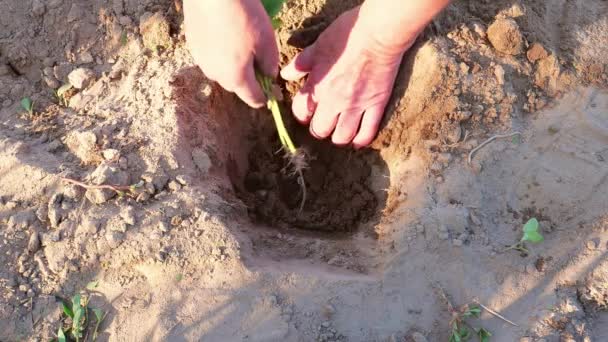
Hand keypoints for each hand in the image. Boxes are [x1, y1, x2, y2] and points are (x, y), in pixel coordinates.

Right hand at [184, 0, 278, 107]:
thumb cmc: (244, 16)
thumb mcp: (268, 42)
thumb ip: (270, 66)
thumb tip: (268, 76)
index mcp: (236, 78)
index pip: (253, 99)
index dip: (265, 96)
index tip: (273, 88)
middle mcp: (215, 75)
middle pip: (237, 86)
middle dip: (249, 79)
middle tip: (259, 58)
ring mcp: (200, 61)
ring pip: (222, 70)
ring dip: (232, 64)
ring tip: (241, 41)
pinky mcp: (192, 45)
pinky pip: (211, 56)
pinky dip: (220, 51)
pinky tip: (226, 32)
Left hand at [281, 7, 415, 147]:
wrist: (379, 33)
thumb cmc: (347, 34)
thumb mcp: (318, 45)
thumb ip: (302, 63)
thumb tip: (286, 75)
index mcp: (317, 85)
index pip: (301, 112)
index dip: (302, 114)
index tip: (307, 112)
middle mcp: (334, 101)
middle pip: (320, 130)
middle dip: (318, 129)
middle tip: (323, 123)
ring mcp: (356, 106)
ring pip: (342, 136)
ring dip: (338, 137)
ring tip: (339, 131)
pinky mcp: (376, 106)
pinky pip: (367, 133)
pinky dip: (361, 140)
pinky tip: (357, 140)